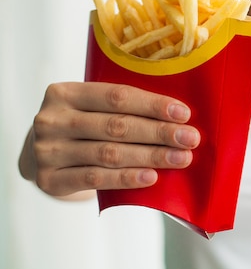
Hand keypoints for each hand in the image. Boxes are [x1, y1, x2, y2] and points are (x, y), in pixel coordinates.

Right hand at [19, 82, 200, 196]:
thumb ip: (123, 107)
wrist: (39, 155)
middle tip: (190, 139)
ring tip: (180, 158)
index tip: (184, 114)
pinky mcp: (49, 179)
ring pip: (109, 154)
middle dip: (159, 132)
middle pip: (116, 126)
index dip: (153, 105)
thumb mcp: (91, 107)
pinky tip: (151, 177)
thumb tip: (178, 116)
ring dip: (151, 156)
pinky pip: (95, 179)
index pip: (117, 96)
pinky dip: (126, 178)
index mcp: (65, 93)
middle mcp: (52, 120)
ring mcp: (48, 151)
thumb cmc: (80, 125)